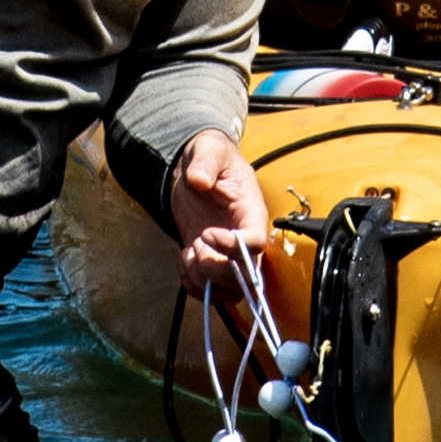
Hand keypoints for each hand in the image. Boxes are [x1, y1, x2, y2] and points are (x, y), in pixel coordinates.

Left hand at [168, 129, 273, 290]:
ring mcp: (229, 255)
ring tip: (189, 254)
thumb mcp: (209, 150)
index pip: (256, 243)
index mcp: (251, 212)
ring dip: (204, 281)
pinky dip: (193, 284)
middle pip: (248, 277)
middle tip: (196, 247)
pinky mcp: (212, 262)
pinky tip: (184, 259)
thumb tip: (198, 180)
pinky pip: (210, 291)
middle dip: (218, 271)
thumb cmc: (210, 158)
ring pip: (231, 291)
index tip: (206, 233)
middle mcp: (246, 239)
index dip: (233, 247)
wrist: (197, 170)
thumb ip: (206, 162)